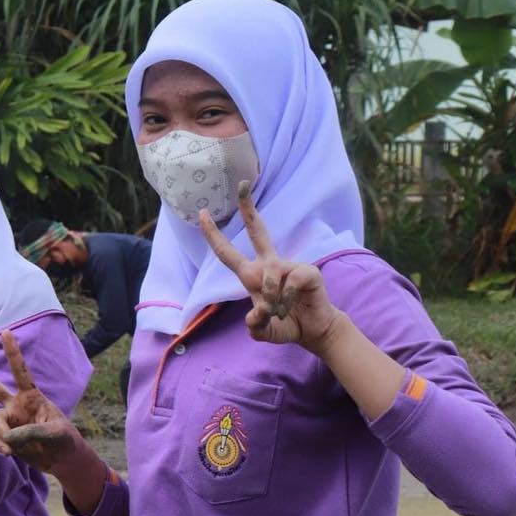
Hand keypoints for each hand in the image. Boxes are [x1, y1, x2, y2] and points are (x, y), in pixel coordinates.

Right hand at [0, 330, 82, 474]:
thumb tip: (7, 438)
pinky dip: (1, 445)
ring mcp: (8, 420)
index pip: (20, 371)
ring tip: (12, 448)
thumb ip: (32, 431)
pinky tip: (10, 452)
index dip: (13, 352)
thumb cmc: (64, 439)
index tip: (6, 332)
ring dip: (1, 433)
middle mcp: (16, 405)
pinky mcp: (4, 437)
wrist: (61, 459)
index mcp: (31, 396)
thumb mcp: (55, 432)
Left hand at [200, 180, 341, 352]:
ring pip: (269, 279)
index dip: (213, 235)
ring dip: (272, 302)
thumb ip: (255, 325)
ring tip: (282, 311)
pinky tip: (294, 304)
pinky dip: (287, 300)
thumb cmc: (285, 324)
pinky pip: (289, 284)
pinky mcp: (307, 271)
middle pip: (257, 231)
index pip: (227, 253)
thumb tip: (257, 312)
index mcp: (252, 275)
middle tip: (242, 185)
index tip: (202, 213)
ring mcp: (288, 265)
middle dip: (249, 208)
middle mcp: (269, 264)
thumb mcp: (262, 330)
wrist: (313, 330)